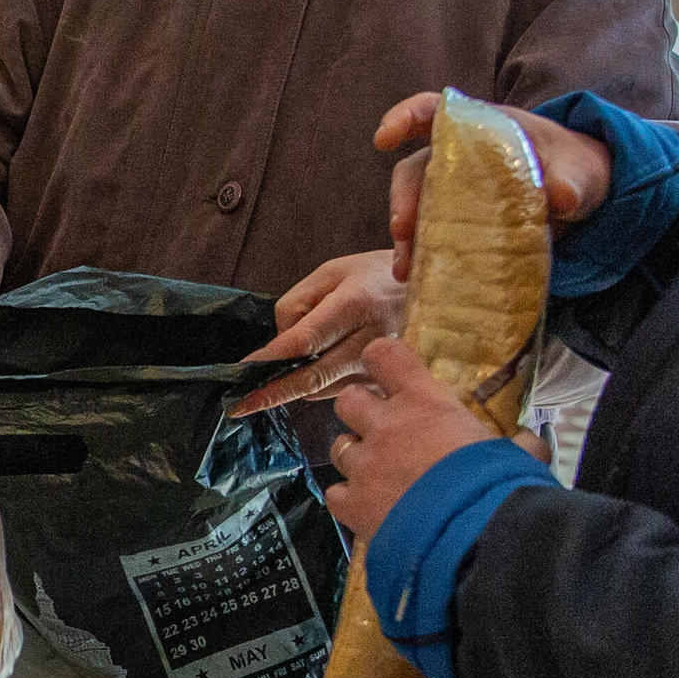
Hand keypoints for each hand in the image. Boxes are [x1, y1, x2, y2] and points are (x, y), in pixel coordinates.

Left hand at [231, 247, 404, 416]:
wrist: (439, 292)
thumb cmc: (377, 276)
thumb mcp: (334, 272)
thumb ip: (299, 303)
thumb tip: (281, 343)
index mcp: (357, 304)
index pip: (306, 339)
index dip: (271, 358)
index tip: (244, 370)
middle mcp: (371, 340)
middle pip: (314, 377)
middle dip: (273, 393)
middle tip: (239, 405)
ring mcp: (382, 367)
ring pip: (323, 389)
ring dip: (294, 386)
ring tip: (273, 378)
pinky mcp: (386, 384)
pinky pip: (340, 392)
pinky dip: (318, 386)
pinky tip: (313, 370)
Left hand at [322, 339, 502, 541]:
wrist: (471, 538)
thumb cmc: (496, 489)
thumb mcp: (516, 457)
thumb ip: (519, 445)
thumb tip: (530, 442)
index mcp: (426, 403)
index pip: (385, 355)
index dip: (381, 359)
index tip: (386, 370)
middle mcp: (387, 427)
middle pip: (348, 400)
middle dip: (360, 411)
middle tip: (381, 428)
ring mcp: (366, 466)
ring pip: (339, 447)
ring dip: (355, 457)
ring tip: (377, 474)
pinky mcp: (353, 505)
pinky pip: (336, 494)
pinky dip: (349, 500)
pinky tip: (368, 509)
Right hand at [368, 94, 615, 280]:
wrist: (585, 196)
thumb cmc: (576, 169)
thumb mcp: (579, 171)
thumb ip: (570, 181)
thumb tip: (561, 196)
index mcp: (484, 129)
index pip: (434, 111)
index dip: (404, 118)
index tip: (384, 137)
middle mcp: (461, 157)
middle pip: (416, 168)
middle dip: (403, 198)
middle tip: (402, 230)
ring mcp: (457, 191)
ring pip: (417, 207)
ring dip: (406, 236)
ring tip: (406, 267)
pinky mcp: (461, 222)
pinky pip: (431, 235)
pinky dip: (421, 255)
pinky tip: (417, 278)